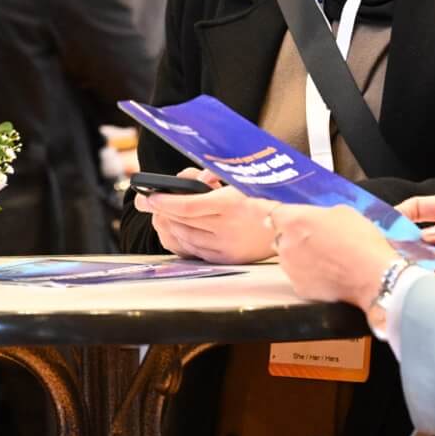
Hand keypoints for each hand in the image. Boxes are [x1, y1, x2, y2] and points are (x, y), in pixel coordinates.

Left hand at [132, 170, 277, 263]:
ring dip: (170, 226)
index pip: (188, 206)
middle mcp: (228, 227)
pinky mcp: (228, 258)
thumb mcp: (240, 180)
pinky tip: (177, 230)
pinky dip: (183, 240)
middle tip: (146, 203)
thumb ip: (213, 177)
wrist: (288, 226)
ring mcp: (227, 246)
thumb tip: (190, 177)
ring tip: (161, 214)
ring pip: (186, 238)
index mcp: (232, 203)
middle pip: (183, 222)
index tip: (150, 196)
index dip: (165, 202)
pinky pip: (197, 251)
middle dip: (160, 211)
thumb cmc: (264, 197)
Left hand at [270, 204, 398, 309]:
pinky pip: (299, 277)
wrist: (372, 276)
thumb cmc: (360, 239)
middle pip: (280, 238)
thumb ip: (319, 215)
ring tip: (324, 261)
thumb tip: (313, 220)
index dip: (283, 218)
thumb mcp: (343, 212)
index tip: (291, 221)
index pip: (273, 215)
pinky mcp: (298, 287)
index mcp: (294, 221)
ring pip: (288, 259)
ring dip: (300, 258)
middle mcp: (285, 244)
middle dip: (292, 238)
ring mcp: (289, 268)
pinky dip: (308, 276)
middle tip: (315, 241)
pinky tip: (327, 275)